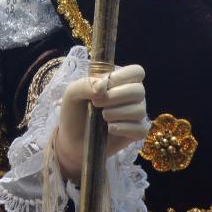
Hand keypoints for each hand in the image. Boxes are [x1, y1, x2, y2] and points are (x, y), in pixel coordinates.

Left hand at [53, 64, 149, 181]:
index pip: (136, 72)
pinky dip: (124, 128)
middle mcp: (131, 97)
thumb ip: (86, 84)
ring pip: (140, 110)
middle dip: (116, 96)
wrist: (71, 139)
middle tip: (97, 103)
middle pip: (139, 90)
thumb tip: (103, 87)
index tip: (104, 86)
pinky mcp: (135, 133)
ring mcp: (135, 115)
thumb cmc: (74, 111)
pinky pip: (140, 129)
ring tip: (102, 117)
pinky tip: (110, 128)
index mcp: (120, 82)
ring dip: (117, 113)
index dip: (122, 77)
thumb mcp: (72, 93)